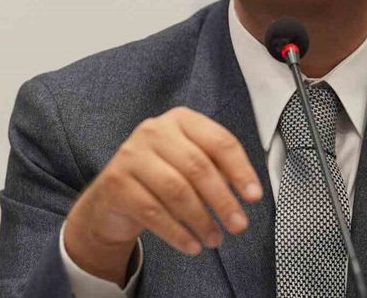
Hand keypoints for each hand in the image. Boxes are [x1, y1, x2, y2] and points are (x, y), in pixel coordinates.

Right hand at [63, 107, 262, 285]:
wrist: (112, 198)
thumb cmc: (160, 179)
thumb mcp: (190, 166)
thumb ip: (218, 170)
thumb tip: (248, 191)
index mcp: (181, 120)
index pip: (219, 141)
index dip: (241, 170)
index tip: (254, 196)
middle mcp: (154, 131)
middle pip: (198, 166)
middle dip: (223, 200)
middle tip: (239, 225)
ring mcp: (131, 155)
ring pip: (176, 190)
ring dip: (201, 220)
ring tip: (215, 239)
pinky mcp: (116, 183)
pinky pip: (153, 211)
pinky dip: (177, 232)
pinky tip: (192, 245)